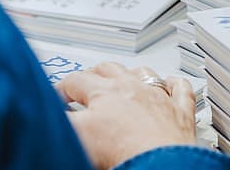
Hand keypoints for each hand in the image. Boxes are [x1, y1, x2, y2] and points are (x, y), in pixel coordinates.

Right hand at [58, 63, 195, 169]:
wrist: (158, 162)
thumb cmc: (121, 148)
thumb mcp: (77, 134)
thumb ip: (62, 121)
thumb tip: (49, 113)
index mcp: (104, 91)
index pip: (75, 81)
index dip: (62, 89)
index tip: (57, 97)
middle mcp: (132, 87)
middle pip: (109, 70)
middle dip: (93, 73)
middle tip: (85, 81)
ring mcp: (159, 96)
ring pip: (144, 73)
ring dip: (132, 73)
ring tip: (124, 76)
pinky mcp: (180, 111)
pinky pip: (180, 89)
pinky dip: (175, 84)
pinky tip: (171, 84)